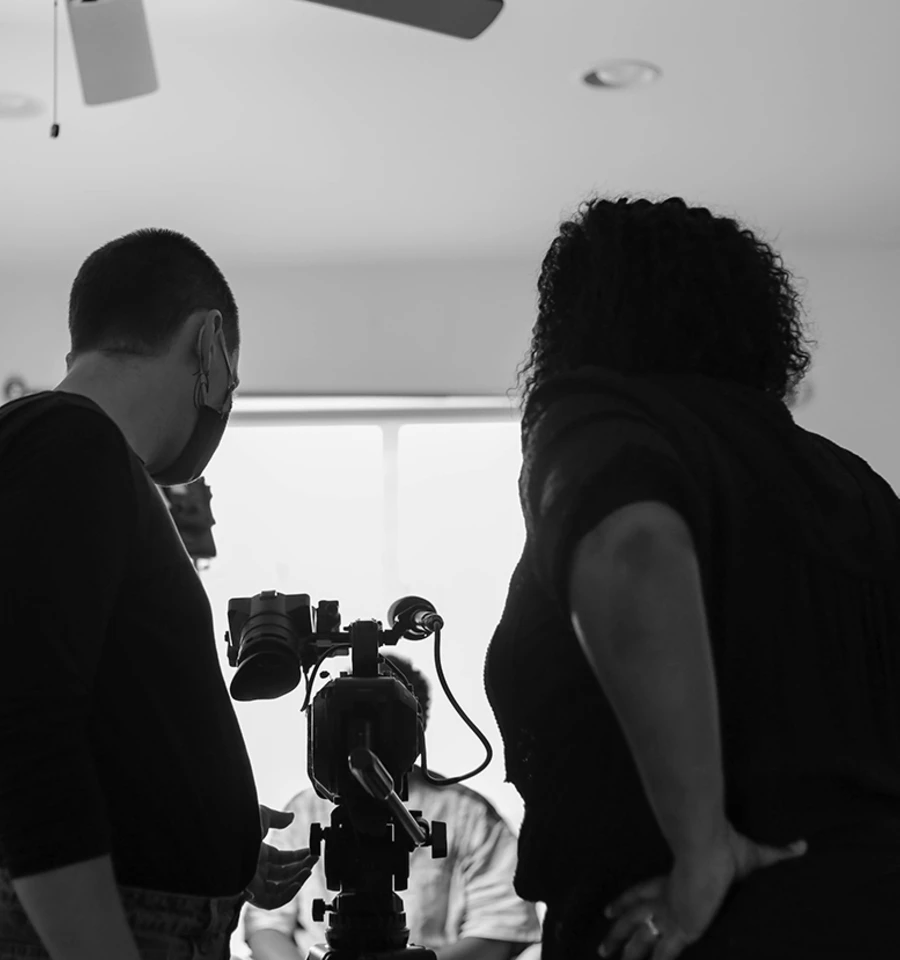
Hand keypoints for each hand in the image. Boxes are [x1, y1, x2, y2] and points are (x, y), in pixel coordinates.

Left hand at [245, 804, 318, 909]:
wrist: (224, 835)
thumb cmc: (239, 824)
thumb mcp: (262, 816)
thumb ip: (278, 818)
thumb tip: (290, 817)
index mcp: (258, 852)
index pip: (281, 860)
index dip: (297, 857)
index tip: (310, 852)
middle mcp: (255, 869)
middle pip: (282, 875)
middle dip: (300, 868)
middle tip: (313, 860)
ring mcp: (253, 881)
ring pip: (278, 889)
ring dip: (296, 881)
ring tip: (308, 871)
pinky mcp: (251, 892)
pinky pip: (271, 902)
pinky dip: (286, 895)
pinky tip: (297, 883)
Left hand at [597, 823, 807, 959]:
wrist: (711, 847)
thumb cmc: (726, 848)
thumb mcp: (753, 854)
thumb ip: (777, 854)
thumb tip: (802, 846)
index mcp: (673, 880)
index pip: (643, 891)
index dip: (626, 900)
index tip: (609, 908)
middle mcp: (666, 897)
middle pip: (633, 915)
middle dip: (618, 931)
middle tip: (602, 945)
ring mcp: (670, 911)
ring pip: (639, 933)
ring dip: (623, 946)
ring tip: (605, 958)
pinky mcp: (680, 925)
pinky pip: (663, 950)